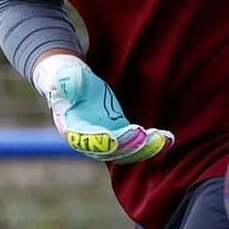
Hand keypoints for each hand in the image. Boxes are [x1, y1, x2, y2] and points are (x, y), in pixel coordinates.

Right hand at [32, 53, 173, 164]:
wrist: (68, 78)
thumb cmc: (63, 76)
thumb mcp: (62, 77)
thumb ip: (65, 83)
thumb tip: (64, 85)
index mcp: (72, 131)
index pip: (90, 141)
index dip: (106, 140)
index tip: (121, 135)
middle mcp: (88, 141)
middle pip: (112, 151)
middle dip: (131, 147)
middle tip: (149, 138)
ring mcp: (105, 139)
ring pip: (126, 152)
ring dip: (146, 149)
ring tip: (163, 140)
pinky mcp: (118, 133)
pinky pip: (134, 145)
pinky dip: (150, 144)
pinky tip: (166, 138)